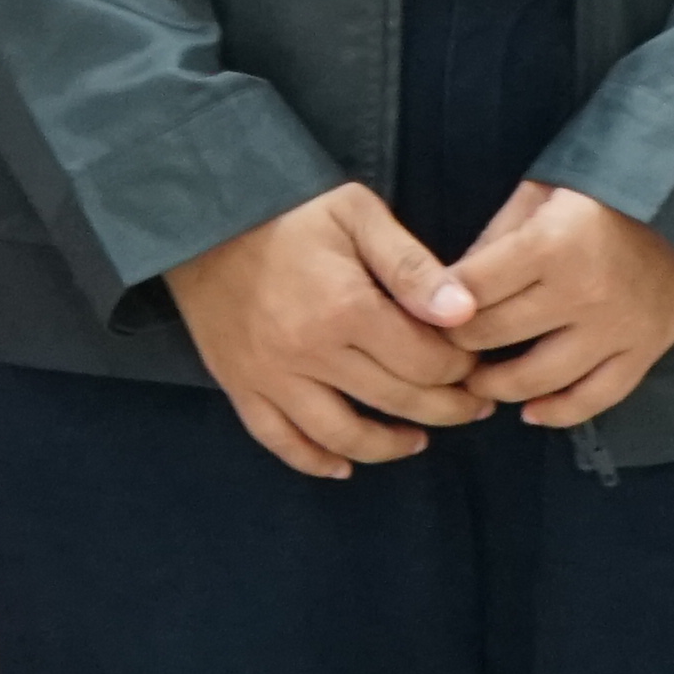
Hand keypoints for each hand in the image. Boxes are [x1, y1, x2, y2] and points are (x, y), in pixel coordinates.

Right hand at [168, 184, 491, 479]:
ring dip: (390, 447)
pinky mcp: (239, 384)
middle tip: (470, 406)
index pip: (427, 362)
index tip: (473, 361)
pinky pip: (281, 440)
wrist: (200, 212)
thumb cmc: (287, 208)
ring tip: (419, 440)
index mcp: (347, 308)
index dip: (461, 367)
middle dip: (447, 408)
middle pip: (397, 401)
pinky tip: (344, 466)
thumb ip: (411, 265)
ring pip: (343, 435)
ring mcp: (271, 375)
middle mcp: (310, 352)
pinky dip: (315, 462)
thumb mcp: (356, 213)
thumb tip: (464, 314)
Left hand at [449, 181, 673, 428]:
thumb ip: (494, 239)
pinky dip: (558, 413)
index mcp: (550, 244)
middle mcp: (582, 293)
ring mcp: (616, 329)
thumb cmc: (601, 191)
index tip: (417, 313)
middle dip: (457, 345)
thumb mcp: (539, 194)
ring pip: (538, 378)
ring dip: (496, 386)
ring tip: (475, 381)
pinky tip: (529, 412)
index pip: (470, 290)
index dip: (435, 305)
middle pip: (496, 335)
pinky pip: (596, 399)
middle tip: (438, 348)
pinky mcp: (644, 352)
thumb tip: (447, 286)